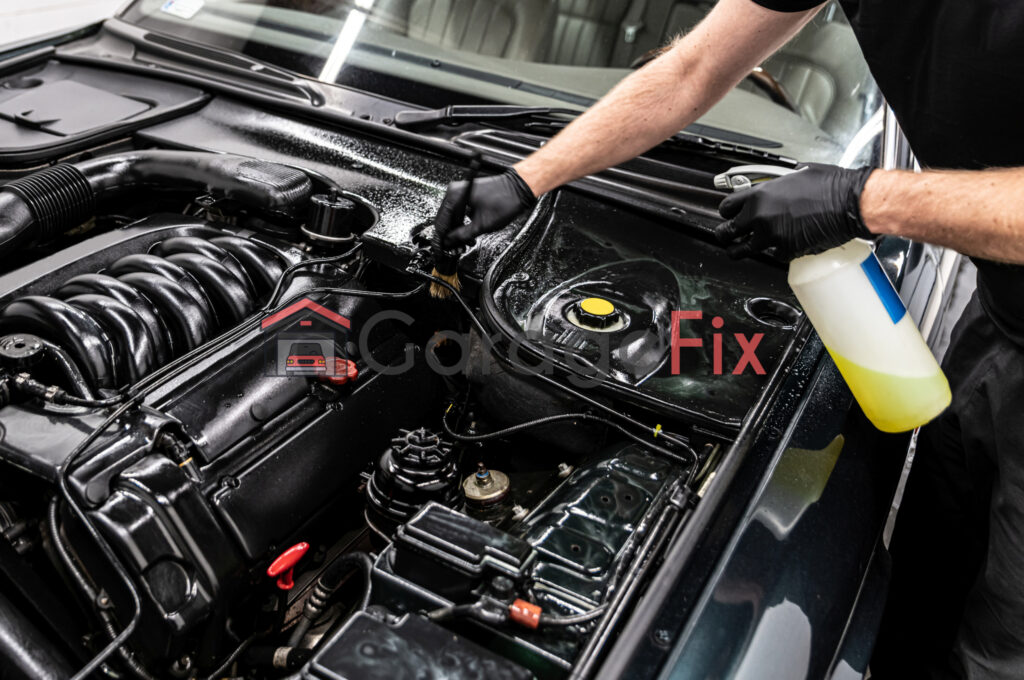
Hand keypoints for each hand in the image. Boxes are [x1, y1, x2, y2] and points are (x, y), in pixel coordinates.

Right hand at [435, 169, 536, 248]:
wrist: (518, 188)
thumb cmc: (505, 200)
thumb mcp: (482, 224)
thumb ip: (462, 235)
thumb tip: (450, 242)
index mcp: (454, 196)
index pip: (441, 223)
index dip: (440, 240)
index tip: (440, 251)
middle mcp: (454, 191)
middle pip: (445, 220)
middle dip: (449, 237)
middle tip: (454, 249)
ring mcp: (460, 192)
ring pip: (452, 217)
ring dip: (457, 231)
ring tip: (465, 243)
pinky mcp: (467, 195)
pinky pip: (459, 212)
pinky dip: (462, 224)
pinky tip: (468, 234)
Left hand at [714, 164, 875, 260]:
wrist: (850, 204)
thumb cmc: (830, 186)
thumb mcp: (795, 175)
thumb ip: (776, 185)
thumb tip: (774, 186)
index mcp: (760, 195)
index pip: (726, 207)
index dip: (726, 213)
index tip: (728, 216)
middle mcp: (760, 216)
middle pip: (727, 232)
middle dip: (726, 234)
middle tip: (728, 236)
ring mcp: (771, 236)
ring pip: (741, 250)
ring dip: (739, 250)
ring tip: (738, 250)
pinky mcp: (785, 251)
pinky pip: (773, 255)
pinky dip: (777, 251)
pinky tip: (783, 244)